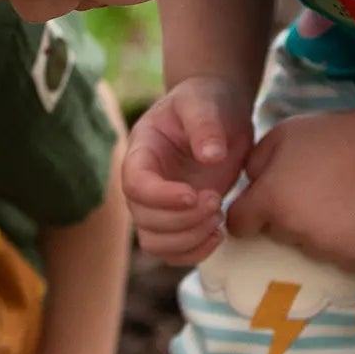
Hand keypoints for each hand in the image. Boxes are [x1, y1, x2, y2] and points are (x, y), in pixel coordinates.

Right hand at [122, 77, 253, 263]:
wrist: (219, 112)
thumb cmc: (206, 101)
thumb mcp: (204, 102)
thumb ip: (205, 124)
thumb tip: (210, 156)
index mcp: (142, 151)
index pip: (134, 184)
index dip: (161, 197)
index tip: (194, 194)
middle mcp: (145, 182)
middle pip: (144, 220)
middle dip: (182, 219)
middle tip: (215, 201)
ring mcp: (160, 204)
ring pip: (156, 242)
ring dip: (188, 239)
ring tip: (218, 217)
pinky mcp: (180, 219)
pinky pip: (175, 252)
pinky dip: (195, 251)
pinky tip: (219, 233)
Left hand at [227, 109, 354, 271]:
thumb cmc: (334, 136)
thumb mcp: (284, 134)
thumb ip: (255, 161)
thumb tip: (250, 183)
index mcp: (271, 201)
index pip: (238, 225)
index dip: (248, 214)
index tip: (261, 206)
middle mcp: (292, 231)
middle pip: (276, 234)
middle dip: (286, 217)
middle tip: (311, 193)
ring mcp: (324, 248)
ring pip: (308, 245)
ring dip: (316, 230)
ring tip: (338, 203)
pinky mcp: (352, 258)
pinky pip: (338, 254)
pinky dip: (343, 240)